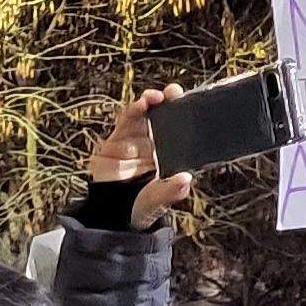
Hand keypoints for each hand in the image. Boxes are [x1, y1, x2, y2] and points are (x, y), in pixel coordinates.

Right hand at [91, 88, 198, 229]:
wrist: (111, 213)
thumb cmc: (141, 207)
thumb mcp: (158, 201)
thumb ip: (171, 191)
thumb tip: (185, 179)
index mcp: (171, 156)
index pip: (182, 131)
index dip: (187, 116)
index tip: (194, 105)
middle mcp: (155, 144)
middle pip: (166, 116)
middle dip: (171, 101)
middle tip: (175, 93)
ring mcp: (136, 140)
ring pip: (146, 114)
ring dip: (152, 101)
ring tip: (157, 97)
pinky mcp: (117, 139)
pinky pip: (127, 119)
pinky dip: (134, 109)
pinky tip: (141, 104)